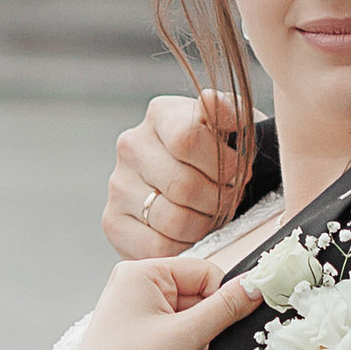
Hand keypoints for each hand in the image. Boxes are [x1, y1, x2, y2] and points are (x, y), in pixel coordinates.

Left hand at [53, 253, 267, 349]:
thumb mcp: (187, 335)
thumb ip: (226, 308)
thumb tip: (255, 286)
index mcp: (140, 273)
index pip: (203, 272)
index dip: (221, 300)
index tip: (227, 325)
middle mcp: (131, 287)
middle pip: (194, 298)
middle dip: (205, 331)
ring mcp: (128, 313)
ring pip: (184, 322)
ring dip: (195, 348)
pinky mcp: (130, 338)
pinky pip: (170, 338)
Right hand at [103, 91, 249, 258]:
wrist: (199, 190)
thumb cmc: (221, 158)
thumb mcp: (234, 129)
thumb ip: (227, 112)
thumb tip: (211, 102)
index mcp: (162, 114)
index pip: (188, 138)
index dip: (223, 164)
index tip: (237, 173)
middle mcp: (132, 144)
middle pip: (183, 185)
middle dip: (218, 201)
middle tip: (228, 201)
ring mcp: (118, 184)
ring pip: (172, 220)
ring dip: (204, 226)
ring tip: (211, 216)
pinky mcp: (112, 221)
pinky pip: (156, 247)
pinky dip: (182, 247)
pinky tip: (191, 234)